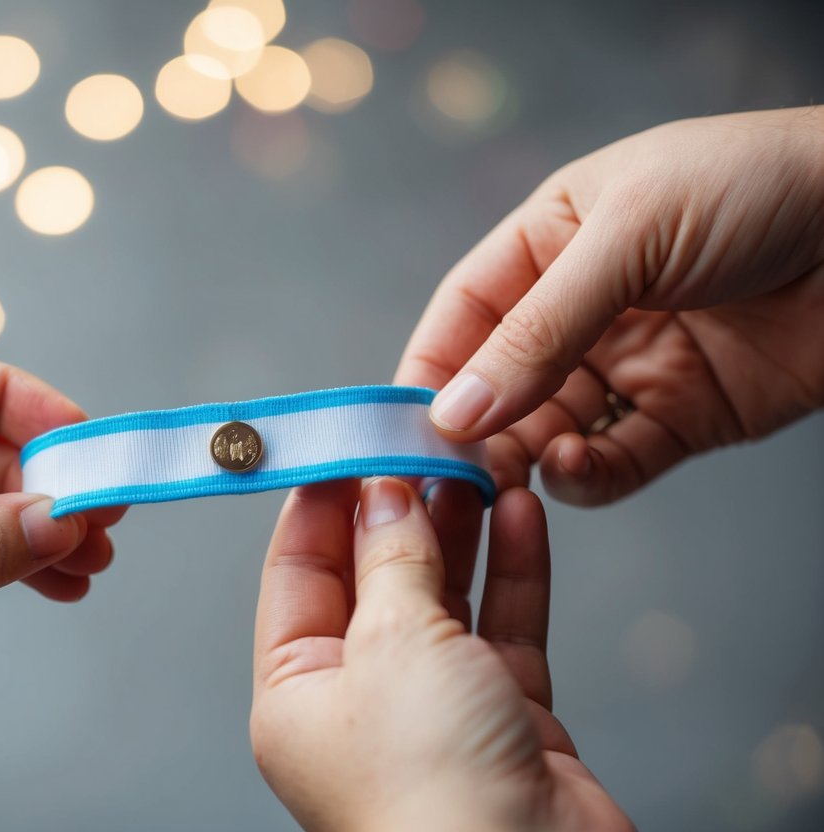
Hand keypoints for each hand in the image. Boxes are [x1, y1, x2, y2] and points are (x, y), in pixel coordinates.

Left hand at [251, 478, 630, 830]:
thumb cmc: (434, 795)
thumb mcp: (395, 647)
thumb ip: (393, 563)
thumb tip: (385, 495)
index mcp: (297, 693)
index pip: (298, 574)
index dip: (324, 502)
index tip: (349, 439)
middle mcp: (360, 702)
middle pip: (375, 580)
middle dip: (402, 509)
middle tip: (425, 440)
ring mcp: (435, 712)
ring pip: (444, 599)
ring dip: (462, 531)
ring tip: (477, 463)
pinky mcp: (505, 719)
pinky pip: (503, 628)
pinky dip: (513, 572)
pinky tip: (521, 515)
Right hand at [396, 107, 823, 503]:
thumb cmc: (756, 187)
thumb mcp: (629, 236)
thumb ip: (539, 328)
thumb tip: (454, 409)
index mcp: (550, 244)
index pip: (465, 316)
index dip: (428, 370)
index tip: (399, 427)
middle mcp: (581, 310)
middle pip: (498, 386)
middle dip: (473, 432)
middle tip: (451, 477)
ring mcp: (630, 366)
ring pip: (547, 432)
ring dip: (523, 461)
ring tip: (512, 481)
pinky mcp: (682, 417)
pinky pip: (614, 463)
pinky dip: (586, 479)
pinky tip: (575, 471)